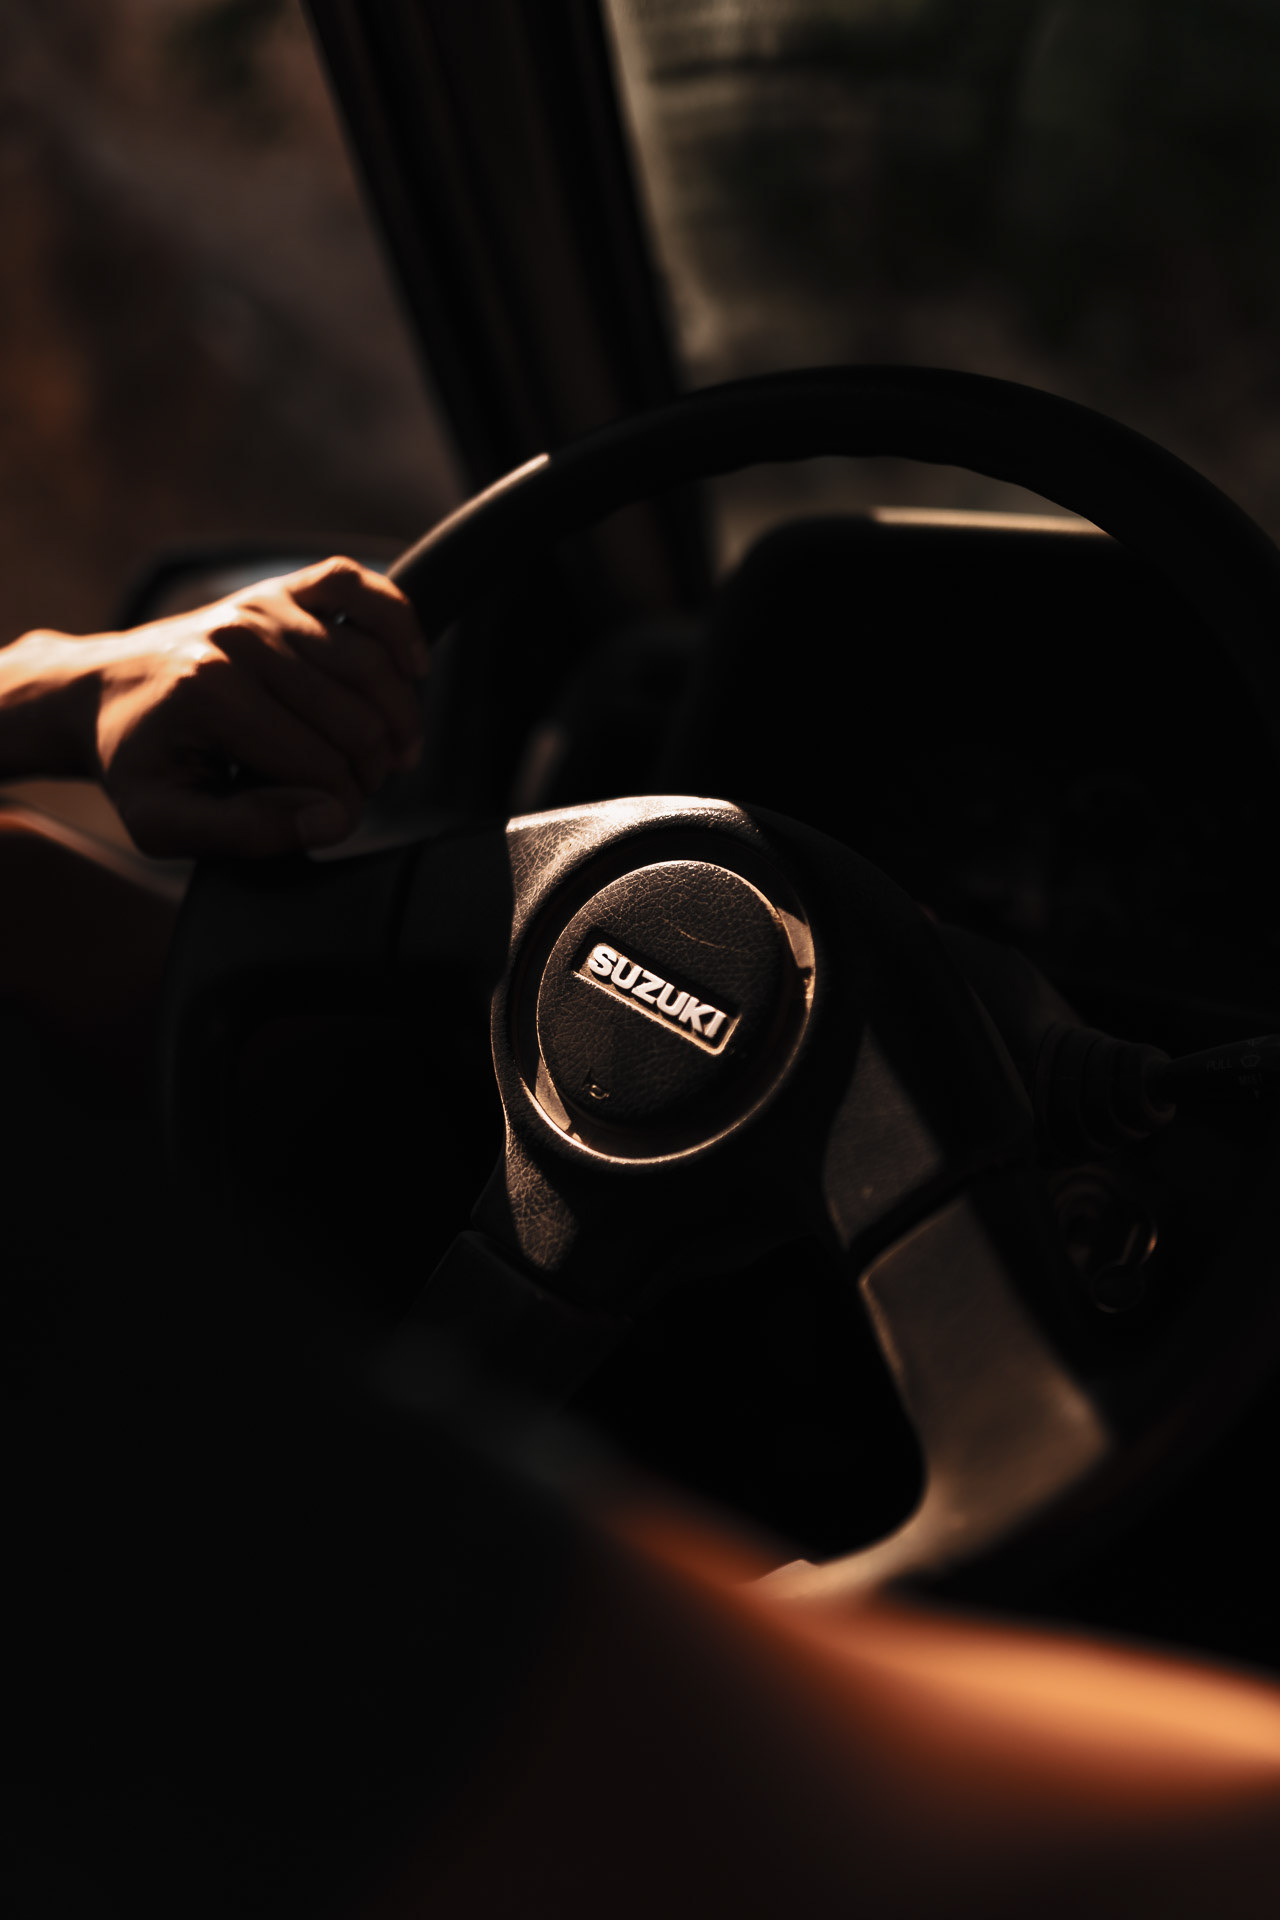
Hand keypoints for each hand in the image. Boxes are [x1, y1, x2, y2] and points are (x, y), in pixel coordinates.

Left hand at [1, 558, 429, 857]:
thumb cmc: (140, 763)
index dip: (343, 810)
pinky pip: (362, 589)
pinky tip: (412, 670)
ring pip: (372, 667)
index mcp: (210, 694)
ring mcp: (265, 607)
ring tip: (388, 754)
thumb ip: (246, 831)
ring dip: (398, 721)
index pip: (321, 768)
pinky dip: (400, 628)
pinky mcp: (282, 588)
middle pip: (357, 719)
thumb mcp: (163, 823)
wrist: (105, 692)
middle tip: (358, 793)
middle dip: (372, 771)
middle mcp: (241, 639)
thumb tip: (332, 819)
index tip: (329, 824)